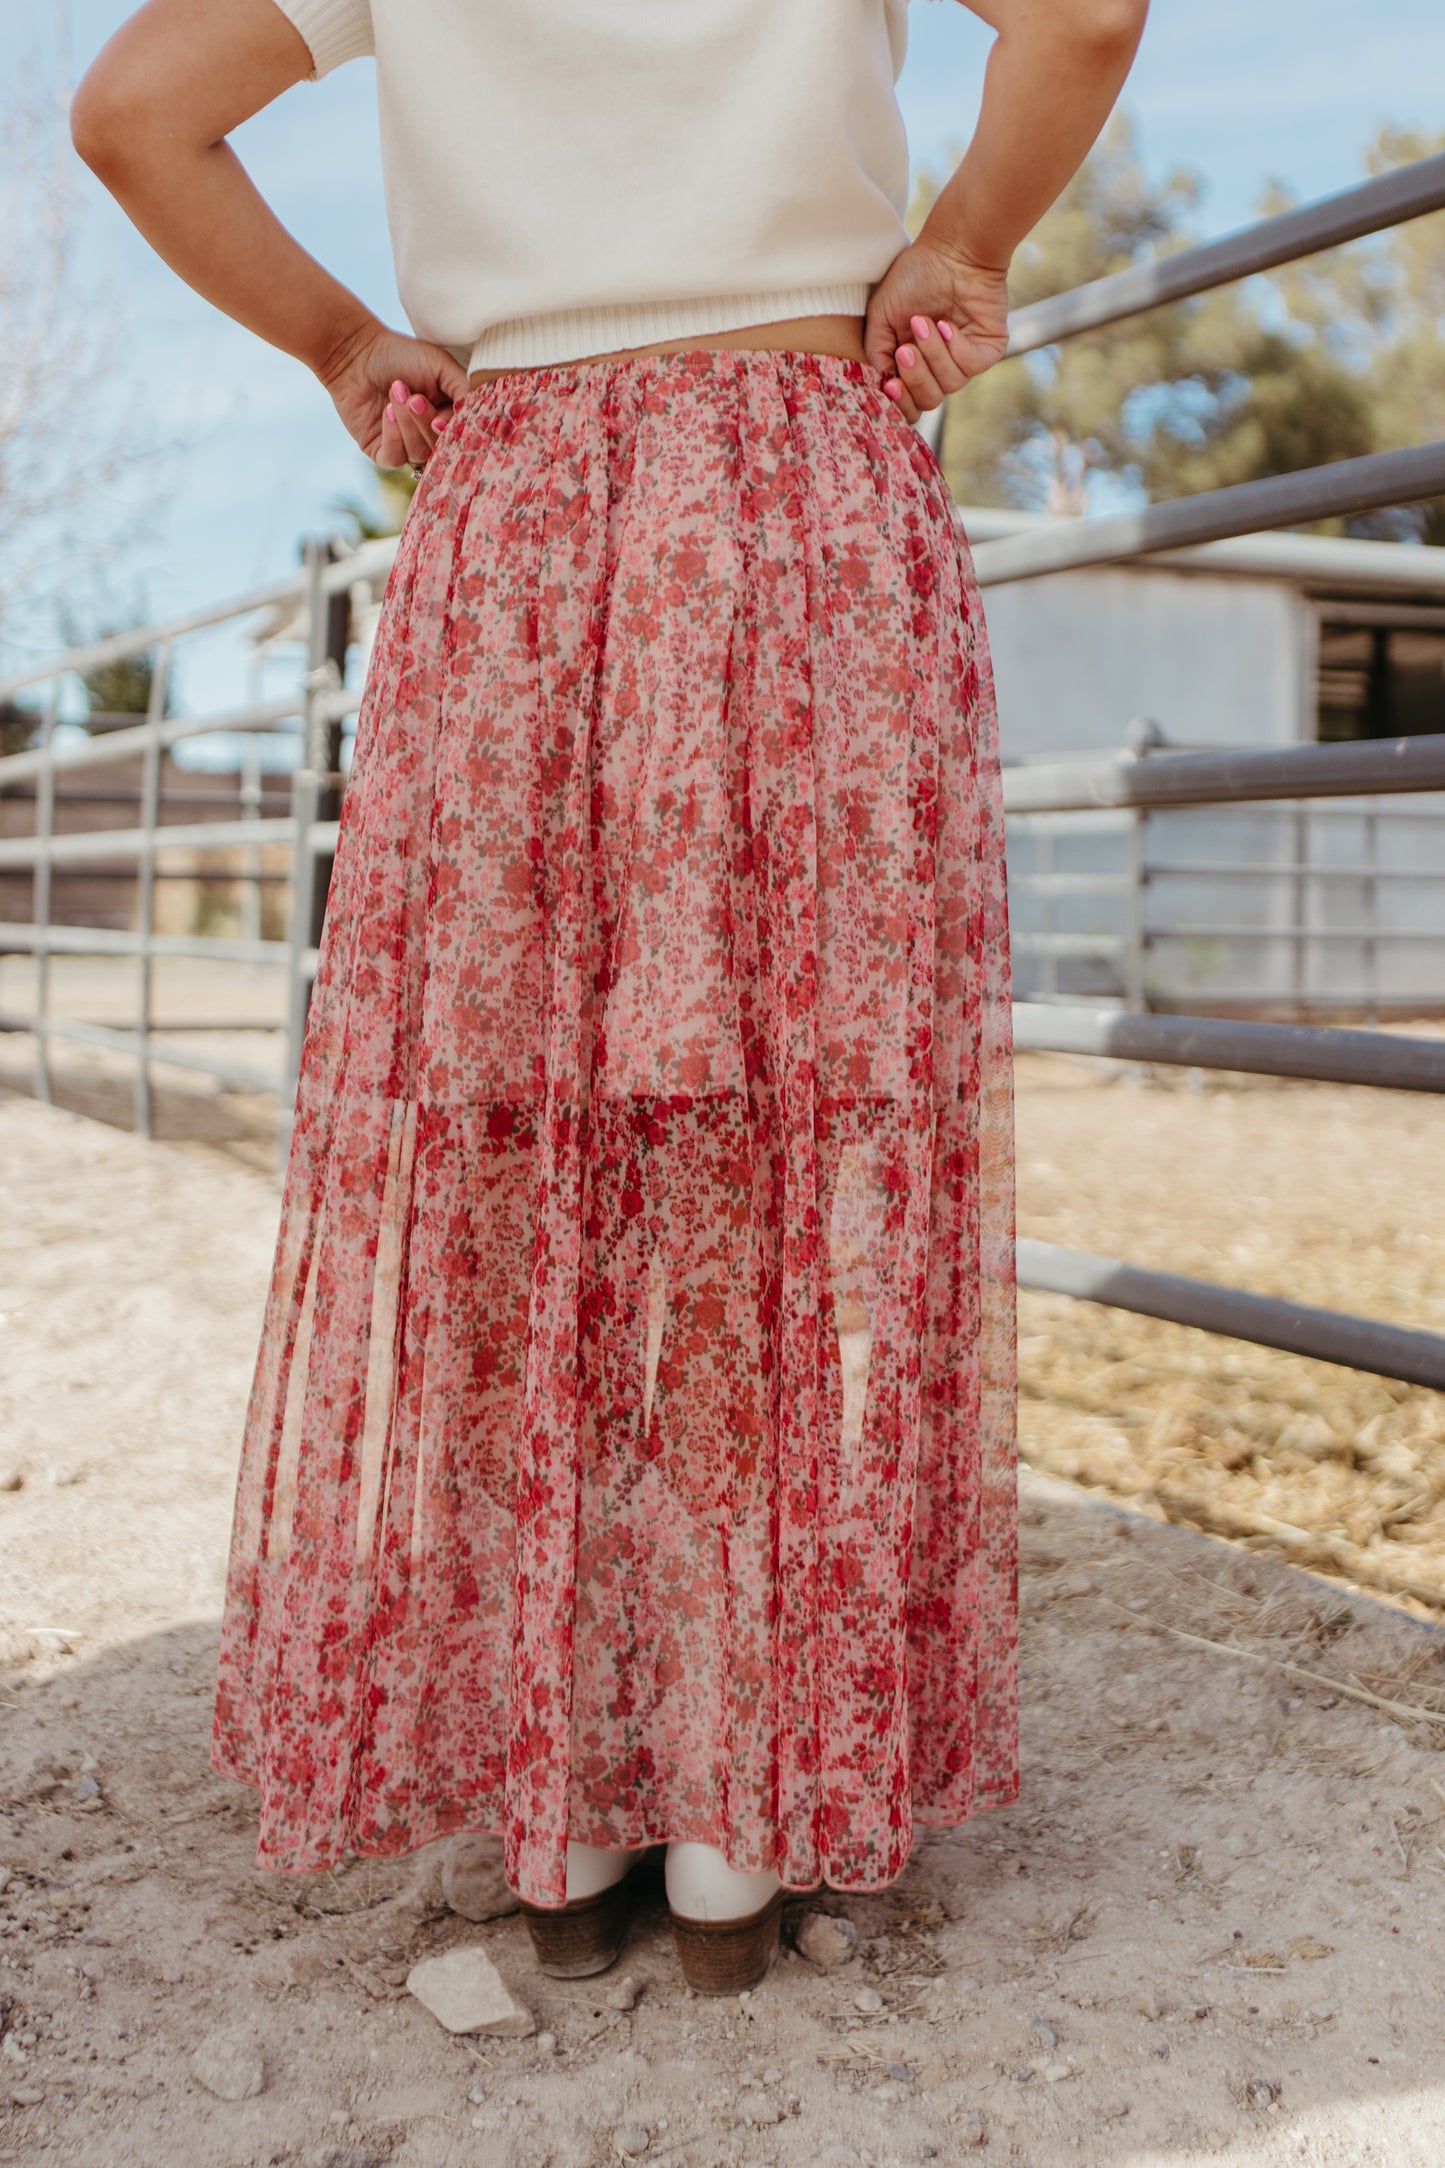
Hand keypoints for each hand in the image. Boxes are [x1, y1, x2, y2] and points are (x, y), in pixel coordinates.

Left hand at [316, 318, 470, 467]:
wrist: (357, 352)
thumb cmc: (401, 355)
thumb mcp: (442, 366)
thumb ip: (466, 390)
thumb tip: (477, 419)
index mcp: (447, 417)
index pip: (459, 437)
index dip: (453, 431)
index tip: (442, 418)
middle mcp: (428, 435)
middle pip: (440, 449)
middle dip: (426, 423)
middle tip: (414, 398)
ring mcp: (405, 446)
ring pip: (419, 454)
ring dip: (408, 424)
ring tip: (396, 394)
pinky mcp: (381, 451)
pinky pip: (395, 458)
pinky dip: (393, 434)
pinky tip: (386, 411)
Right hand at [864, 240, 1010, 424]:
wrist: (952, 248)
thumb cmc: (915, 276)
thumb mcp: (881, 316)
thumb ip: (877, 354)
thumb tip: (882, 385)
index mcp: (914, 363)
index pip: (910, 403)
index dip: (900, 402)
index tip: (890, 385)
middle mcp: (939, 365)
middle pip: (928, 400)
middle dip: (915, 376)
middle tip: (907, 348)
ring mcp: (964, 358)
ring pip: (949, 384)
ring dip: (933, 354)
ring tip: (926, 323)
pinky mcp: (988, 349)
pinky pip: (970, 366)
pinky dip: (955, 347)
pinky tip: (948, 324)